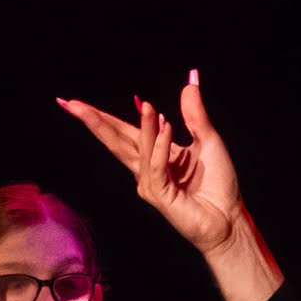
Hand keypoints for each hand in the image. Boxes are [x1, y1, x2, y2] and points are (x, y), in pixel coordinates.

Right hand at [55, 70, 277, 300]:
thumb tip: (190, 81)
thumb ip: (194, 113)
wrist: (231, 219)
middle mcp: (146, 169)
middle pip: (115, 140)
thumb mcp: (208, 140)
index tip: (76, 103)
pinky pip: (157, 164)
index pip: (123, 132)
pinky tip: (167, 126)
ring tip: (148, 106)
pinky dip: (161, 145)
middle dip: (94, 121)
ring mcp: (150, 183)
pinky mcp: (159, 194)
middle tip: (70, 103)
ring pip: (138, 149)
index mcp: (155, 155)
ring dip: (143, 126)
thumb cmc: (219, 185)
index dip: (101, 117)